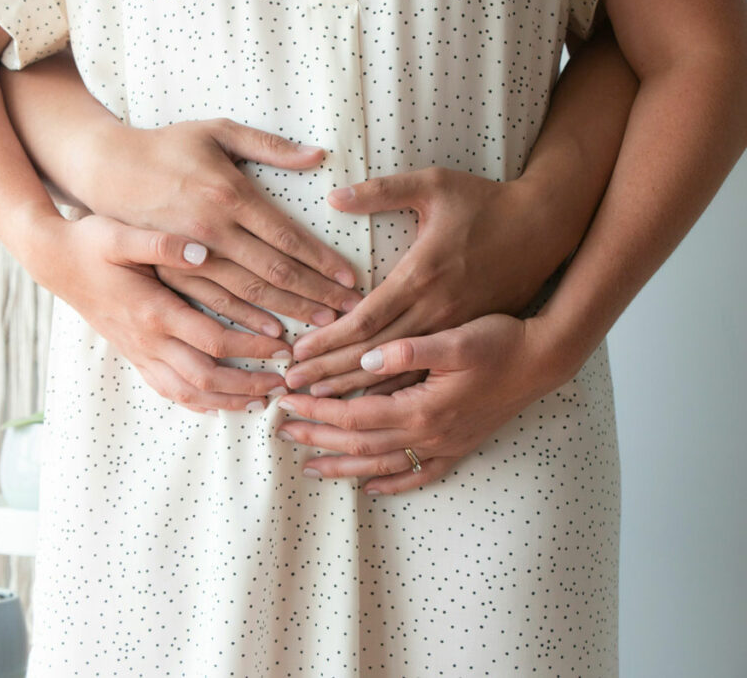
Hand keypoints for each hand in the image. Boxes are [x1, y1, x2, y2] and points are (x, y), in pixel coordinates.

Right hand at [23, 213, 291, 413]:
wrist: (52, 261)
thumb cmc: (89, 243)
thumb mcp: (120, 234)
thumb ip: (161, 243)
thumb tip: (203, 250)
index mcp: (153, 311)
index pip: (214, 340)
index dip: (252, 348)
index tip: (285, 346)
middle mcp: (147, 340)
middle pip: (206, 378)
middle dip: (248, 385)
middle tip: (283, 384)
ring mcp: (138, 352)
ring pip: (187, 393)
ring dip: (226, 401)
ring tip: (260, 402)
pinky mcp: (132, 355)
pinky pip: (167, 390)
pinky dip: (197, 402)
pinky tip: (218, 404)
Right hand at [67, 117, 362, 328]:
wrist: (105, 170)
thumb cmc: (166, 146)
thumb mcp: (216, 130)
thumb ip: (268, 145)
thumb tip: (318, 155)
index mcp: (228, 195)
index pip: (287, 238)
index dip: (322, 261)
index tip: (351, 279)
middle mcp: (211, 232)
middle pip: (274, 274)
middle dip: (316, 295)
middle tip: (350, 313)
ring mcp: (189, 258)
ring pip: (247, 297)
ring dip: (287, 314)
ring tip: (321, 328)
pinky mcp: (170, 273)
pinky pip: (212, 306)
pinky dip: (243, 324)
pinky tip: (270, 336)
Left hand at [276, 314, 570, 494]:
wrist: (544, 360)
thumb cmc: (500, 342)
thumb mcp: (455, 337)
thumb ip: (408, 350)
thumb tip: (366, 358)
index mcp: (420, 407)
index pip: (353, 414)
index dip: (317, 410)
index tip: (287, 401)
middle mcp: (429, 434)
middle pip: (359, 444)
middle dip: (318, 437)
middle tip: (282, 432)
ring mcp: (445, 446)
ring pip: (382, 465)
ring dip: (344, 466)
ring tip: (310, 467)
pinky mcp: (459, 447)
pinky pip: (420, 475)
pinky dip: (393, 484)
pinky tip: (372, 487)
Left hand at [285, 167, 578, 394]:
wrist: (547, 229)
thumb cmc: (486, 203)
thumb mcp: (435, 184)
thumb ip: (382, 191)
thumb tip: (334, 195)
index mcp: (421, 277)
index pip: (363, 320)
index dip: (326, 340)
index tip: (295, 354)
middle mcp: (435, 312)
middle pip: (371, 355)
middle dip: (328, 373)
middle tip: (289, 387)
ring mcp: (453, 331)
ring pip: (397, 375)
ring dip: (354, 390)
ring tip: (316, 403)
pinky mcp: (467, 340)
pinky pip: (425, 377)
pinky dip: (394, 393)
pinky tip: (368, 410)